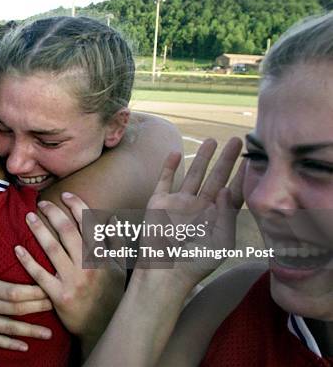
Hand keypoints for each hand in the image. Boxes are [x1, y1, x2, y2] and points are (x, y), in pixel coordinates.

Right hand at [0, 221, 53, 351]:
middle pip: (15, 309)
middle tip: (58, 305)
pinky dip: (10, 344)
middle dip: (38, 308)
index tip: (50, 288)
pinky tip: (25, 347)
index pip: (12, 291)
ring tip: (49, 334)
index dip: (33, 292)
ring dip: (30, 331)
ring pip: (8, 328)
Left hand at [15, 193, 124, 353]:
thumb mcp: (119, 269)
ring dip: (39, 230)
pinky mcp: (58, 296)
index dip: (77, 205)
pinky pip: (39, 275)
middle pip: (68, 232)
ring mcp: (73, 281)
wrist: (102, 328)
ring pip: (52, 249)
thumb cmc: (110, 296)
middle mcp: (89, 267)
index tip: (66, 195)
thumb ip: (115, 243)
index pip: (90, 223)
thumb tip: (112, 218)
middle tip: (43, 204)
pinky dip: (28, 261)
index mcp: (103, 257)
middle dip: (54, 213)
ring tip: (29, 217)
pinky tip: (17, 249)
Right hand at [142, 138, 243, 287]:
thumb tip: (226, 188)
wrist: (163, 271)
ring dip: (201, 158)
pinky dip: (168, 167)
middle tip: (237, 141)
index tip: (252, 159)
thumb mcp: (221, 241)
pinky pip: (164, 181)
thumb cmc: (195, 262)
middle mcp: (199, 208)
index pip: (233, 193)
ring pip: (193, 175)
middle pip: (216, 179)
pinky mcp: (159, 203)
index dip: (243, 177)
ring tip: (211, 140)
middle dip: (226, 160)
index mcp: (216, 219)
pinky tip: (174, 152)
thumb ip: (226, 214)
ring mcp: (179, 204)